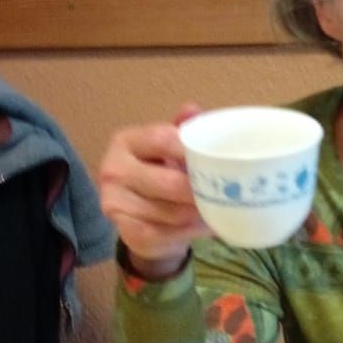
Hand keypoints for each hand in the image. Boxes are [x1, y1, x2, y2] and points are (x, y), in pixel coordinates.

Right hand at [98, 103, 208, 275]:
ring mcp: (114, 202)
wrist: (138, 217)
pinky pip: (167, 234)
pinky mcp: (125, 232)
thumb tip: (192, 109)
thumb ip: (181, 130)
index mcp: (125, 141)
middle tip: (229, 192)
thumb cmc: (159, 173)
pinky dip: (190, 232)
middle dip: (201, 190)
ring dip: (201, 214)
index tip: (217, 158)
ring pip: (172, 212)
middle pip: (169, 182)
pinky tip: (204, 226)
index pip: (161, 139)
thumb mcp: (168, 149)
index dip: (192, 150)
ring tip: (221, 209)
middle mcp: (113, 170)